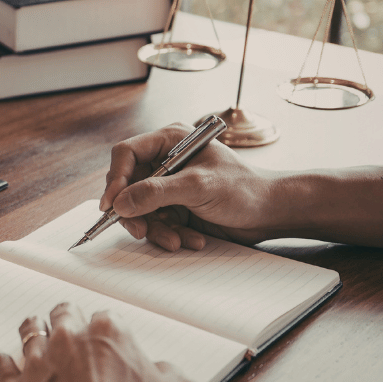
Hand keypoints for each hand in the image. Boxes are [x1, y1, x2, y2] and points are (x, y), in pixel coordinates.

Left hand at [0, 303, 201, 381]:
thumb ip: (169, 374)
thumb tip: (163, 372)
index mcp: (107, 333)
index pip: (106, 318)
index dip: (107, 332)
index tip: (109, 342)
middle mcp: (67, 340)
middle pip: (62, 316)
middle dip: (67, 321)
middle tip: (69, 330)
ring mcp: (37, 363)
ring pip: (29, 333)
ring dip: (34, 334)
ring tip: (35, 335)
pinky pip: (0, 367)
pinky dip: (1, 363)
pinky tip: (1, 361)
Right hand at [101, 123, 281, 250]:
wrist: (271, 213)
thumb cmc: (245, 189)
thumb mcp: (199, 187)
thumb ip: (157, 192)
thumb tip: (120, 202)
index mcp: (169, 141)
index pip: (126, 154)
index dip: (115, 179)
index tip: (111, 205)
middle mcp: (165, 161)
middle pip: (128, 184)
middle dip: (134, 211)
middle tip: (140, 230)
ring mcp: (169, 185)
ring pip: (139, 209)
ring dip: (155, 229)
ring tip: (176, 240)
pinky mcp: (175, 206)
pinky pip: (155, 222)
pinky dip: (168, 234)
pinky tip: (189, 239)